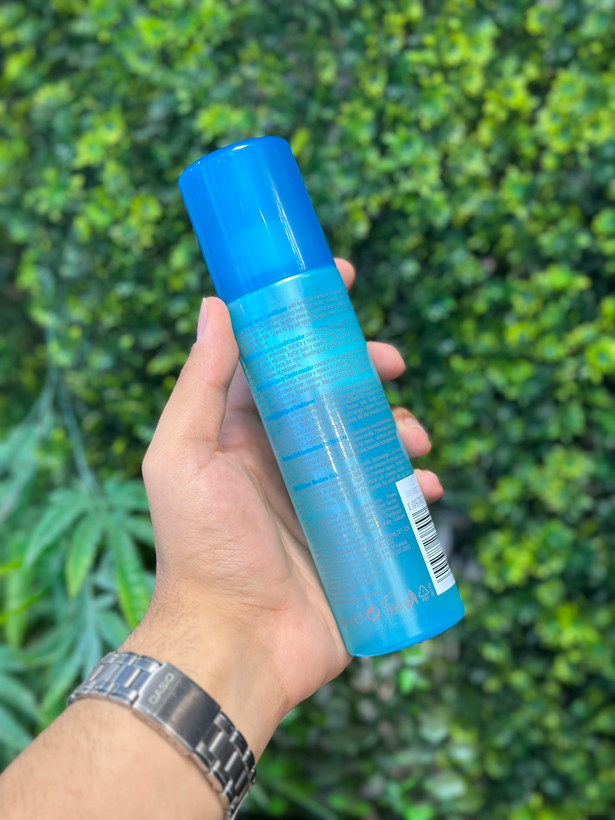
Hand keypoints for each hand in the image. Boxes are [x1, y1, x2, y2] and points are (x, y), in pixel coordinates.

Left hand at [123, 258, 442, 755]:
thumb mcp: (183, 457)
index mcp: (246, 432)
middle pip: (337, 395)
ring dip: (403, 426)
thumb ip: (199, 384)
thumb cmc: (201, 550)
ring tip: (417, 438)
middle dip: (369, 371)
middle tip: (393, 365)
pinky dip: (416, 486)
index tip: (345, 282)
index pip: (283, 361)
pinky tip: (425, 488)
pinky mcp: (356, 536)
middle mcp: (287, 458)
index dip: (312, 320)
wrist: (235, 644)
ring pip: (373, 442)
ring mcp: (324, 497)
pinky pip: (394, 499)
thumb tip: (215, 304)